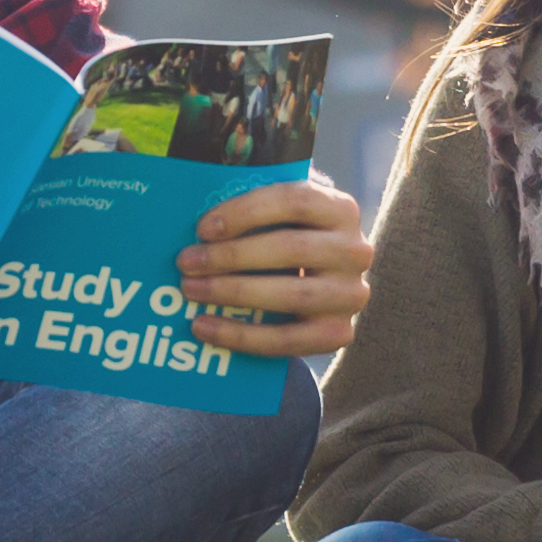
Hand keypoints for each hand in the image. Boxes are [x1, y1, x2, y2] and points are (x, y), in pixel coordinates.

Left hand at [172, 176, 370, 356]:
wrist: (323, 287)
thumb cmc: (289, 240)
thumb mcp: (282, 216)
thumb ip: (254, 210)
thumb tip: (198, 217)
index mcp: (340, 208)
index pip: (294, 201)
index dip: (245, 213)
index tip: (202, 228)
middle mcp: (355, 250)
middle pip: (290, 248)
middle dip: (231, 256)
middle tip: (186, 262)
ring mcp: (351, 294)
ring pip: (291, 294)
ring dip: (232, 293)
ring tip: (191, 291)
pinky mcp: (339, 333)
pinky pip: (287, 340)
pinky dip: (240, 336)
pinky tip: (204, 327)